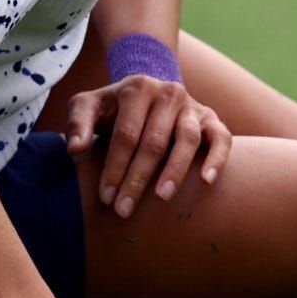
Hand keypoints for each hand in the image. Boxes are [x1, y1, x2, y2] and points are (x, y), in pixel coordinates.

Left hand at [64, 74, 231, 218]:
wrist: (147, 92)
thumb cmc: (114, 108)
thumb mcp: (89, 106)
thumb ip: (78, 123)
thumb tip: (75, 150)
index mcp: (137, 88)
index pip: (126, 134)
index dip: (115, 167)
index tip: (106, 197)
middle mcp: (168, 93)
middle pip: (154, 141)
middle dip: (138, 178)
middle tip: (124, 210)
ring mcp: (192, 106)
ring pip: (187, 139)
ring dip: (175, 170)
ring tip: (161, 197)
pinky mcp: (211, 118)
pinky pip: (221, 138)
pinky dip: (217, 158)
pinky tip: (206, 180)